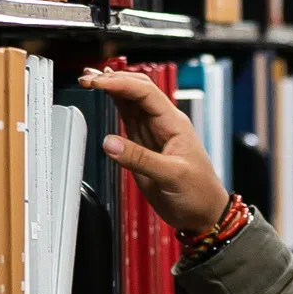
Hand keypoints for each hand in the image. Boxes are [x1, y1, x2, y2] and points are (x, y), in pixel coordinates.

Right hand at [79, 65, 228, 235]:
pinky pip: (128, 118)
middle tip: (88, 79)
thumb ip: (139, 159)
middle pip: (137, 90)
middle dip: (113, 80)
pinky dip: (114, 105)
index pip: (145, 93)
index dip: (121, 83)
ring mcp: (153, 133)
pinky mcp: (144, 144)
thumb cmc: (199, 194)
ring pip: (131, 101)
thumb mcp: (171, 176)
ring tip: (90, 80)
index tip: (99, 83)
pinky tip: (104, 96)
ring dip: (112, 88)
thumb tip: (110, 143)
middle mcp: (164, 123)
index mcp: (174, 124)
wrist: (204, 214)